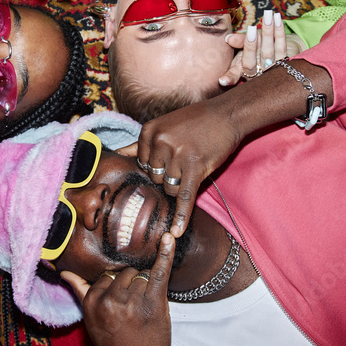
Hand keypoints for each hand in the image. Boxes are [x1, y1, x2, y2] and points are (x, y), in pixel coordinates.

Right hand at [62, 233, 174, 345]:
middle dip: (134, 287)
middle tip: (136, 312)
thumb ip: (81, 293)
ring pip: (142, 277)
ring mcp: (131, 301)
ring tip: (145, 314)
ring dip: (148, 290)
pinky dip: (165, 255)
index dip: (118, 289)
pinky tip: (168, 240)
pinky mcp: (153, 304)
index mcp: (91, 302)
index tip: (123, 303)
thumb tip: (64, 272)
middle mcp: (109, 299)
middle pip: (126, 273)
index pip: (107, 277)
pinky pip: (159, 273)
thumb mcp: (91, 322)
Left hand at [121, 97, 245, 235]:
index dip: (157, 167)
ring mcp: (176, 155)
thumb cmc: (195, 121)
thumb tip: (117, 154)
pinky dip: (181, 216)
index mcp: (148, 132)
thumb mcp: (164, 126)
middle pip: (155, 178)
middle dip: (169, 176)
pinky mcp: (195, 167)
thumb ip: (140, 144)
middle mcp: (159, 142)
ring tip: (193, 165)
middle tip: (185, 161)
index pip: (142, 165)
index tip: (171, 159)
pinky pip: (184, 196)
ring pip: (169, 188)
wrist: (227, 114)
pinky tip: (177, 231)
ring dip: (180, 184)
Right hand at [219, 9, 288, 86]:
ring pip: (268, 51)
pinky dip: (279, 31)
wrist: (276, 50)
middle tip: (251, 29)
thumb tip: (229, 39)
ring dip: (268, 32)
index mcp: (243, 72)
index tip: (222, 81)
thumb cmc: (255, 51)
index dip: (229, 77)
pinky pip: (282, 45)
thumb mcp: (243, 47)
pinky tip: (277, 18)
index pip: (234, 75)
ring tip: (267, 15)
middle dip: (251, 45)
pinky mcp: (285, 61)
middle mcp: (257, 74)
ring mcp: (271, 69)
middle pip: (251, 62)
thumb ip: (238, 42)